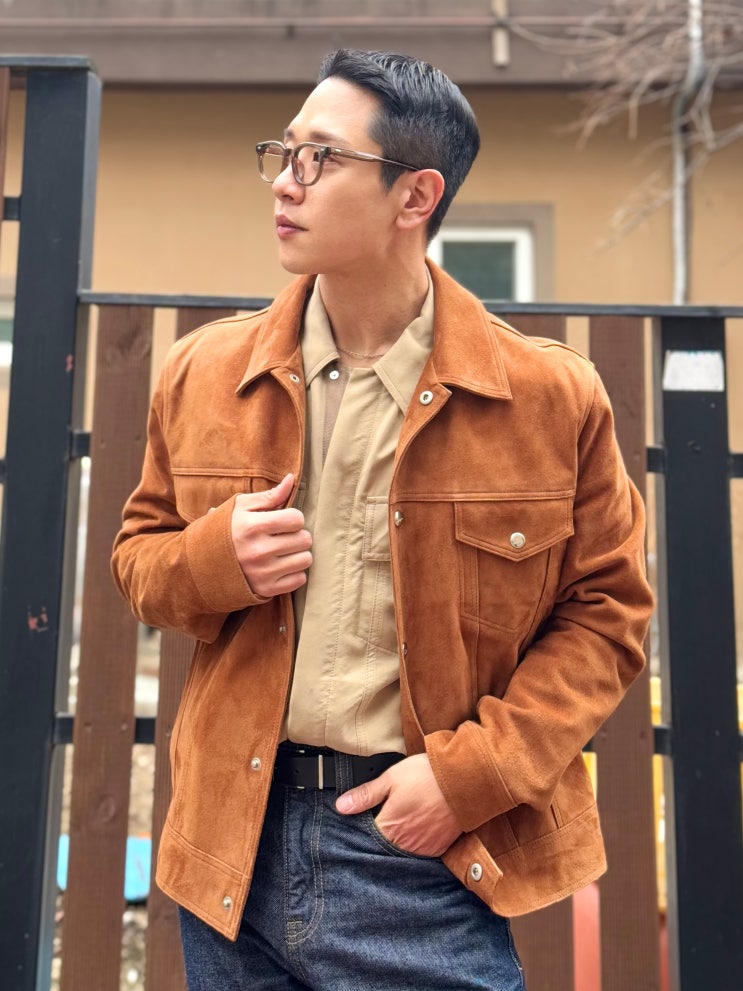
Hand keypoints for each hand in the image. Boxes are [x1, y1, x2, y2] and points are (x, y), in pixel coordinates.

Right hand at [231, 473, 311, 596]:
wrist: (201, 564)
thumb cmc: (225, 531)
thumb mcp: (240, 508)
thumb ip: (268, 495)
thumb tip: (292, 479)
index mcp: (252, 527)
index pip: (296, 519)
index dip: (294, 517)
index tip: (284, 520)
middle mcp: (259, 551)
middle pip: (305, 539)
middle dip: (298, 535)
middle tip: (284, 536)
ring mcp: (263, 572)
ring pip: (305, 560)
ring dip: (298, 554)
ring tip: (283, 551)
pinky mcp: (266, 589)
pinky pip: (300, 579)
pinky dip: (294, 572)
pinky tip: (281, 566)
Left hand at [335, 753, 461, 856]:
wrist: (464, 780)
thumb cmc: (427, 775)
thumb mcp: (391, 778)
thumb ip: (365, 795)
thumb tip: (341, 806)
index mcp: (389, 827)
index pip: (367, 838)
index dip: (363, 829)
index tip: (364, 821)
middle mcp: (405, 843)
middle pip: (385, 846)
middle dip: (382, 836)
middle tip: (388, 819)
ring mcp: (423, 848)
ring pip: (403, 851)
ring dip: (399, 842)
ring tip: (403, 823)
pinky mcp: (439, 848)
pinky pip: (422, 853)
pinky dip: (417, 844)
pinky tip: (418, 829)